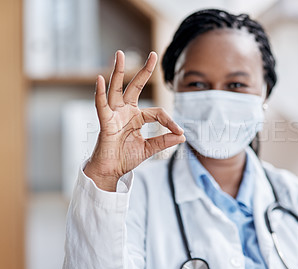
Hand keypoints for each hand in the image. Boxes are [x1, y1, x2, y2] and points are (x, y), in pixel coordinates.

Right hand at [84, 51, 184, 190]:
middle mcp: (126, 112)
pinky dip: (100, 93)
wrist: (112, 171)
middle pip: (135, 87)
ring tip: (119, 54)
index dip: (170, 121)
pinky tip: (101, 79)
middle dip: (144, 71)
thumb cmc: (126, 158)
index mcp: (137, 117)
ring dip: (117, 72)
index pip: (157, 112)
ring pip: (117, 89)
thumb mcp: (150, 148)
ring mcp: (115, 115)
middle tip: (153, 55)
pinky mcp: (105, 122)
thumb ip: (164, 141)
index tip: (180, 132)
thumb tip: (183, 136)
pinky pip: (101, 106)